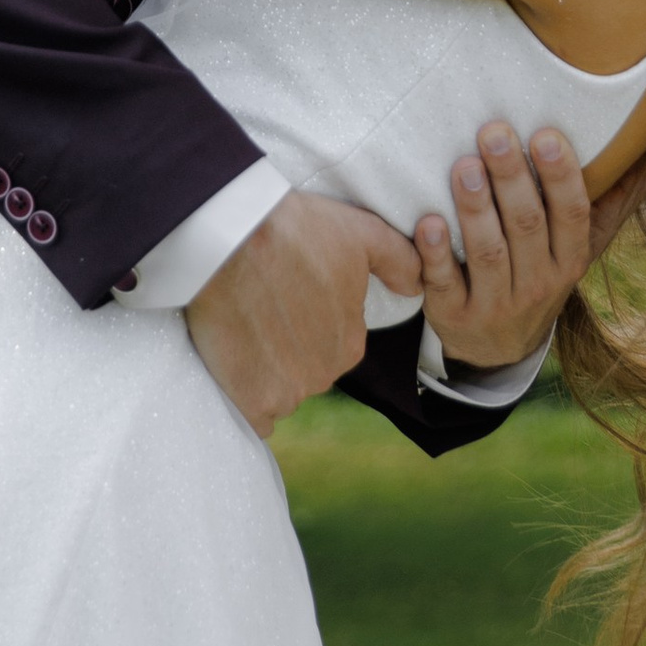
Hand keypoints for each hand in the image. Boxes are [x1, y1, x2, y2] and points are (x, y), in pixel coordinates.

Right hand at [185, 188, 421, 436]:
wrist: (230, 239)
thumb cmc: (297, 231)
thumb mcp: (361, 233)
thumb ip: (398, 261)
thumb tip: (415, 288)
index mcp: (349, 345)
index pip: (333, 344)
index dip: (309, 319)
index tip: (289, 293)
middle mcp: (323, 375)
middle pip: (305, 368)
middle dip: (289, 347)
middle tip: (263, 306)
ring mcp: (285, 392)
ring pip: (279, 389)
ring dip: (265, 369)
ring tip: (244, 325)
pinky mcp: (248, 399)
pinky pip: (254, 415)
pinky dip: (247, 396)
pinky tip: (237, 365)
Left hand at [415, 123, 645, 372]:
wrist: (497, 347)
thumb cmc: (541, 271)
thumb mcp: (583, 242)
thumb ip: (619, 195)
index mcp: (571, 260)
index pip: (574, 215)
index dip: (561, 176)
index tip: (545, 134)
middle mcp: (538, 282)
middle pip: (527, 226)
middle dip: (512, 178)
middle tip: (493, 133)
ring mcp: (496, 302)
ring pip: (488, 252)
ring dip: (475, 209)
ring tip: (463, 166)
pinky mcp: (454, 314)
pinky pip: (445, 283)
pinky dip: (434, 254)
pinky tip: (426, 222)